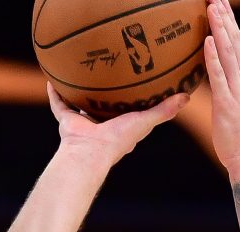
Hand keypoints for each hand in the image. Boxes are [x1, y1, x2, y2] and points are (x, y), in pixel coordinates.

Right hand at [48, 84, 188, 163]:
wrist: (90, 152)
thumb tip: (186, 96)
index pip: (126, 111)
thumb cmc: (118, 140)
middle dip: (104, 94)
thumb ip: (163, 110)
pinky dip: (54, 94)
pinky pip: (59, 105)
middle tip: (107, 72)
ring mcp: (82, 123)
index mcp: (119, 127)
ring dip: (78, 92)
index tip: (134, 84)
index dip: (130, 99)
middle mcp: (99, 125)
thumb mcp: (145, 121)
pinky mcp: (67, 121)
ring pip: (79, 105)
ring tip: (79, 72)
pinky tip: (53, 79)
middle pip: (101, 106)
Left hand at [203, 0, 239, 180]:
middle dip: (225, 17)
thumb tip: (212, 73)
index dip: (229, 22)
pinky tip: (206, 41)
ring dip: (220, 29)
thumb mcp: (233, 103)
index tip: (221, 4)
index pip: (237, 43)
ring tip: (211, 9)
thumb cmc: (237, 134)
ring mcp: (237, 89)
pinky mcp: (227, 103)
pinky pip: (219, 76)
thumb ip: (225, 85)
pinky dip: (213, 57)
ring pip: (228, 53)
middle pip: (234, 41)